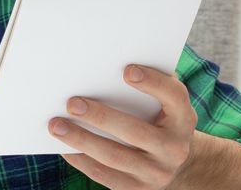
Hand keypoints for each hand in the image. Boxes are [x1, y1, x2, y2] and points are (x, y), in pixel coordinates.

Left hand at [48, 64, 197, 189]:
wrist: (177, 164)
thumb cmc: (161, 119)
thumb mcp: (166, 103)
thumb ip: (149, 83)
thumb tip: (108, 64)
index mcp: (183, 119)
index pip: (174, 97)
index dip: (153, 83)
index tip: (127, 70)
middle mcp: (174, 149)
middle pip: (135, 132)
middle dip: (100, 117)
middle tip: (72, 103)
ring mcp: (156, 173)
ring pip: (114, 156)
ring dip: (81, 140)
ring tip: (56, 125)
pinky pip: (105, 176)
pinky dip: (81, 160)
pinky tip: (64, 146)